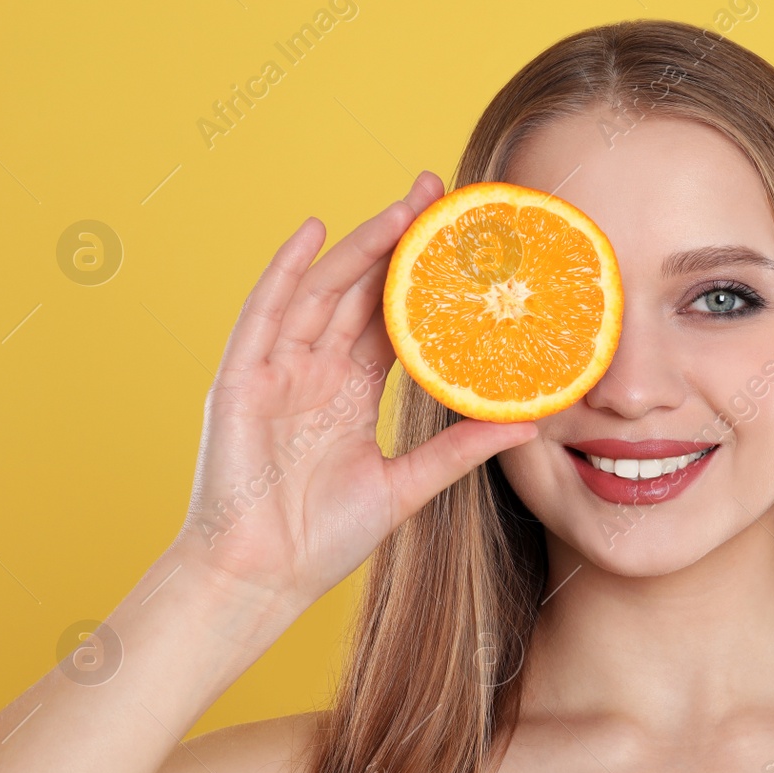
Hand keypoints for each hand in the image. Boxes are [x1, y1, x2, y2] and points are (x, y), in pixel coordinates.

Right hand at [170, 171, 535, 617]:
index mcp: (349, 392)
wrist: (263, 577)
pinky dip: (286, 269)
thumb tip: (531, 424)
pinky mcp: (242, 380)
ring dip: (361, 246)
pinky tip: (313, 232)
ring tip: (403, 207)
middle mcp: (314, 371)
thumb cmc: (323, 539)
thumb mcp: (408, 486)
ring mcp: (277, 371)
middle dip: (398, 242)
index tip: (463, 241)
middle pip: (361, 292)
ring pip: (323, 292)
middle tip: (440, 195)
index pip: (393, 319)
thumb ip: (462, 450)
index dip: (425, 278)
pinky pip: (265, 313)